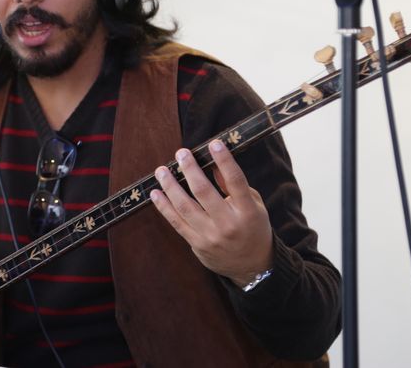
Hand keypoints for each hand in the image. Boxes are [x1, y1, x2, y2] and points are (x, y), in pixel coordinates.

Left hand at [150, 139, 273, 286]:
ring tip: (161, 170)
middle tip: (181, 153)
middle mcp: (228, 224)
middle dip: (190, 169)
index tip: (214, 143)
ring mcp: (211, 236)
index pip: (235, 181)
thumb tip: (214, 164)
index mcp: (247, 212)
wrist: (252, 267)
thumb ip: (234, 186)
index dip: (224, 161)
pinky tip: (156, 193)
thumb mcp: (254, 206)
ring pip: (185, 207)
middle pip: (204, 192)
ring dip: (170, 186)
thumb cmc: (253, 228)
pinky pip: (176, 222)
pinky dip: (164, 207)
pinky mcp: (197, 244)